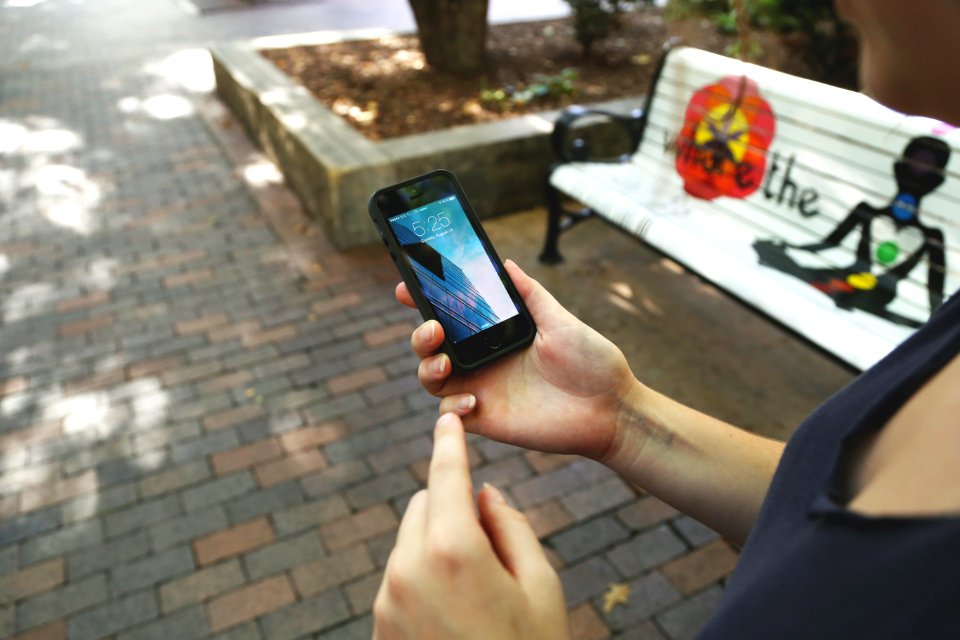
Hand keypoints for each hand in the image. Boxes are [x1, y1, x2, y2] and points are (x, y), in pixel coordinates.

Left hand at [373, 413, 568, 639]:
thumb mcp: (541, 587)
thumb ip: (512, 527)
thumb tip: (484, 494)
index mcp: (453, 550)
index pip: (446, 475)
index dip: (449, 442)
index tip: (447, 418)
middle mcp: (408, 570)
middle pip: (424, 507)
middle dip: (451, 511)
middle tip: (490, 552)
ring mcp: (388, 602)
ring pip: (409, 546)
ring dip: (436, 551)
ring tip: (475, 598)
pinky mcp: (379, 628)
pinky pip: (398, 584)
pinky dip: (423, 585)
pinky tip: (454, 619)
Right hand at [397, 259, 638, 460]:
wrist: (612, 410)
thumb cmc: (594, 363)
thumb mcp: (560, 321)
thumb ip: (530, 294)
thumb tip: (505, 263)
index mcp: (496, 333)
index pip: (452, 313)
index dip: (425, 300)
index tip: (406, 288)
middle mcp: (483, 359)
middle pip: (432, 344)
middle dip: (420, 334)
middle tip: (434, 328)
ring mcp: (482, 388)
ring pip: (432, 376)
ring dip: (427, 366)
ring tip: (444, 362)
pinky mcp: (485, 418)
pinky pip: (450, 412)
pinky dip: (451, 406)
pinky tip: (473, 400)